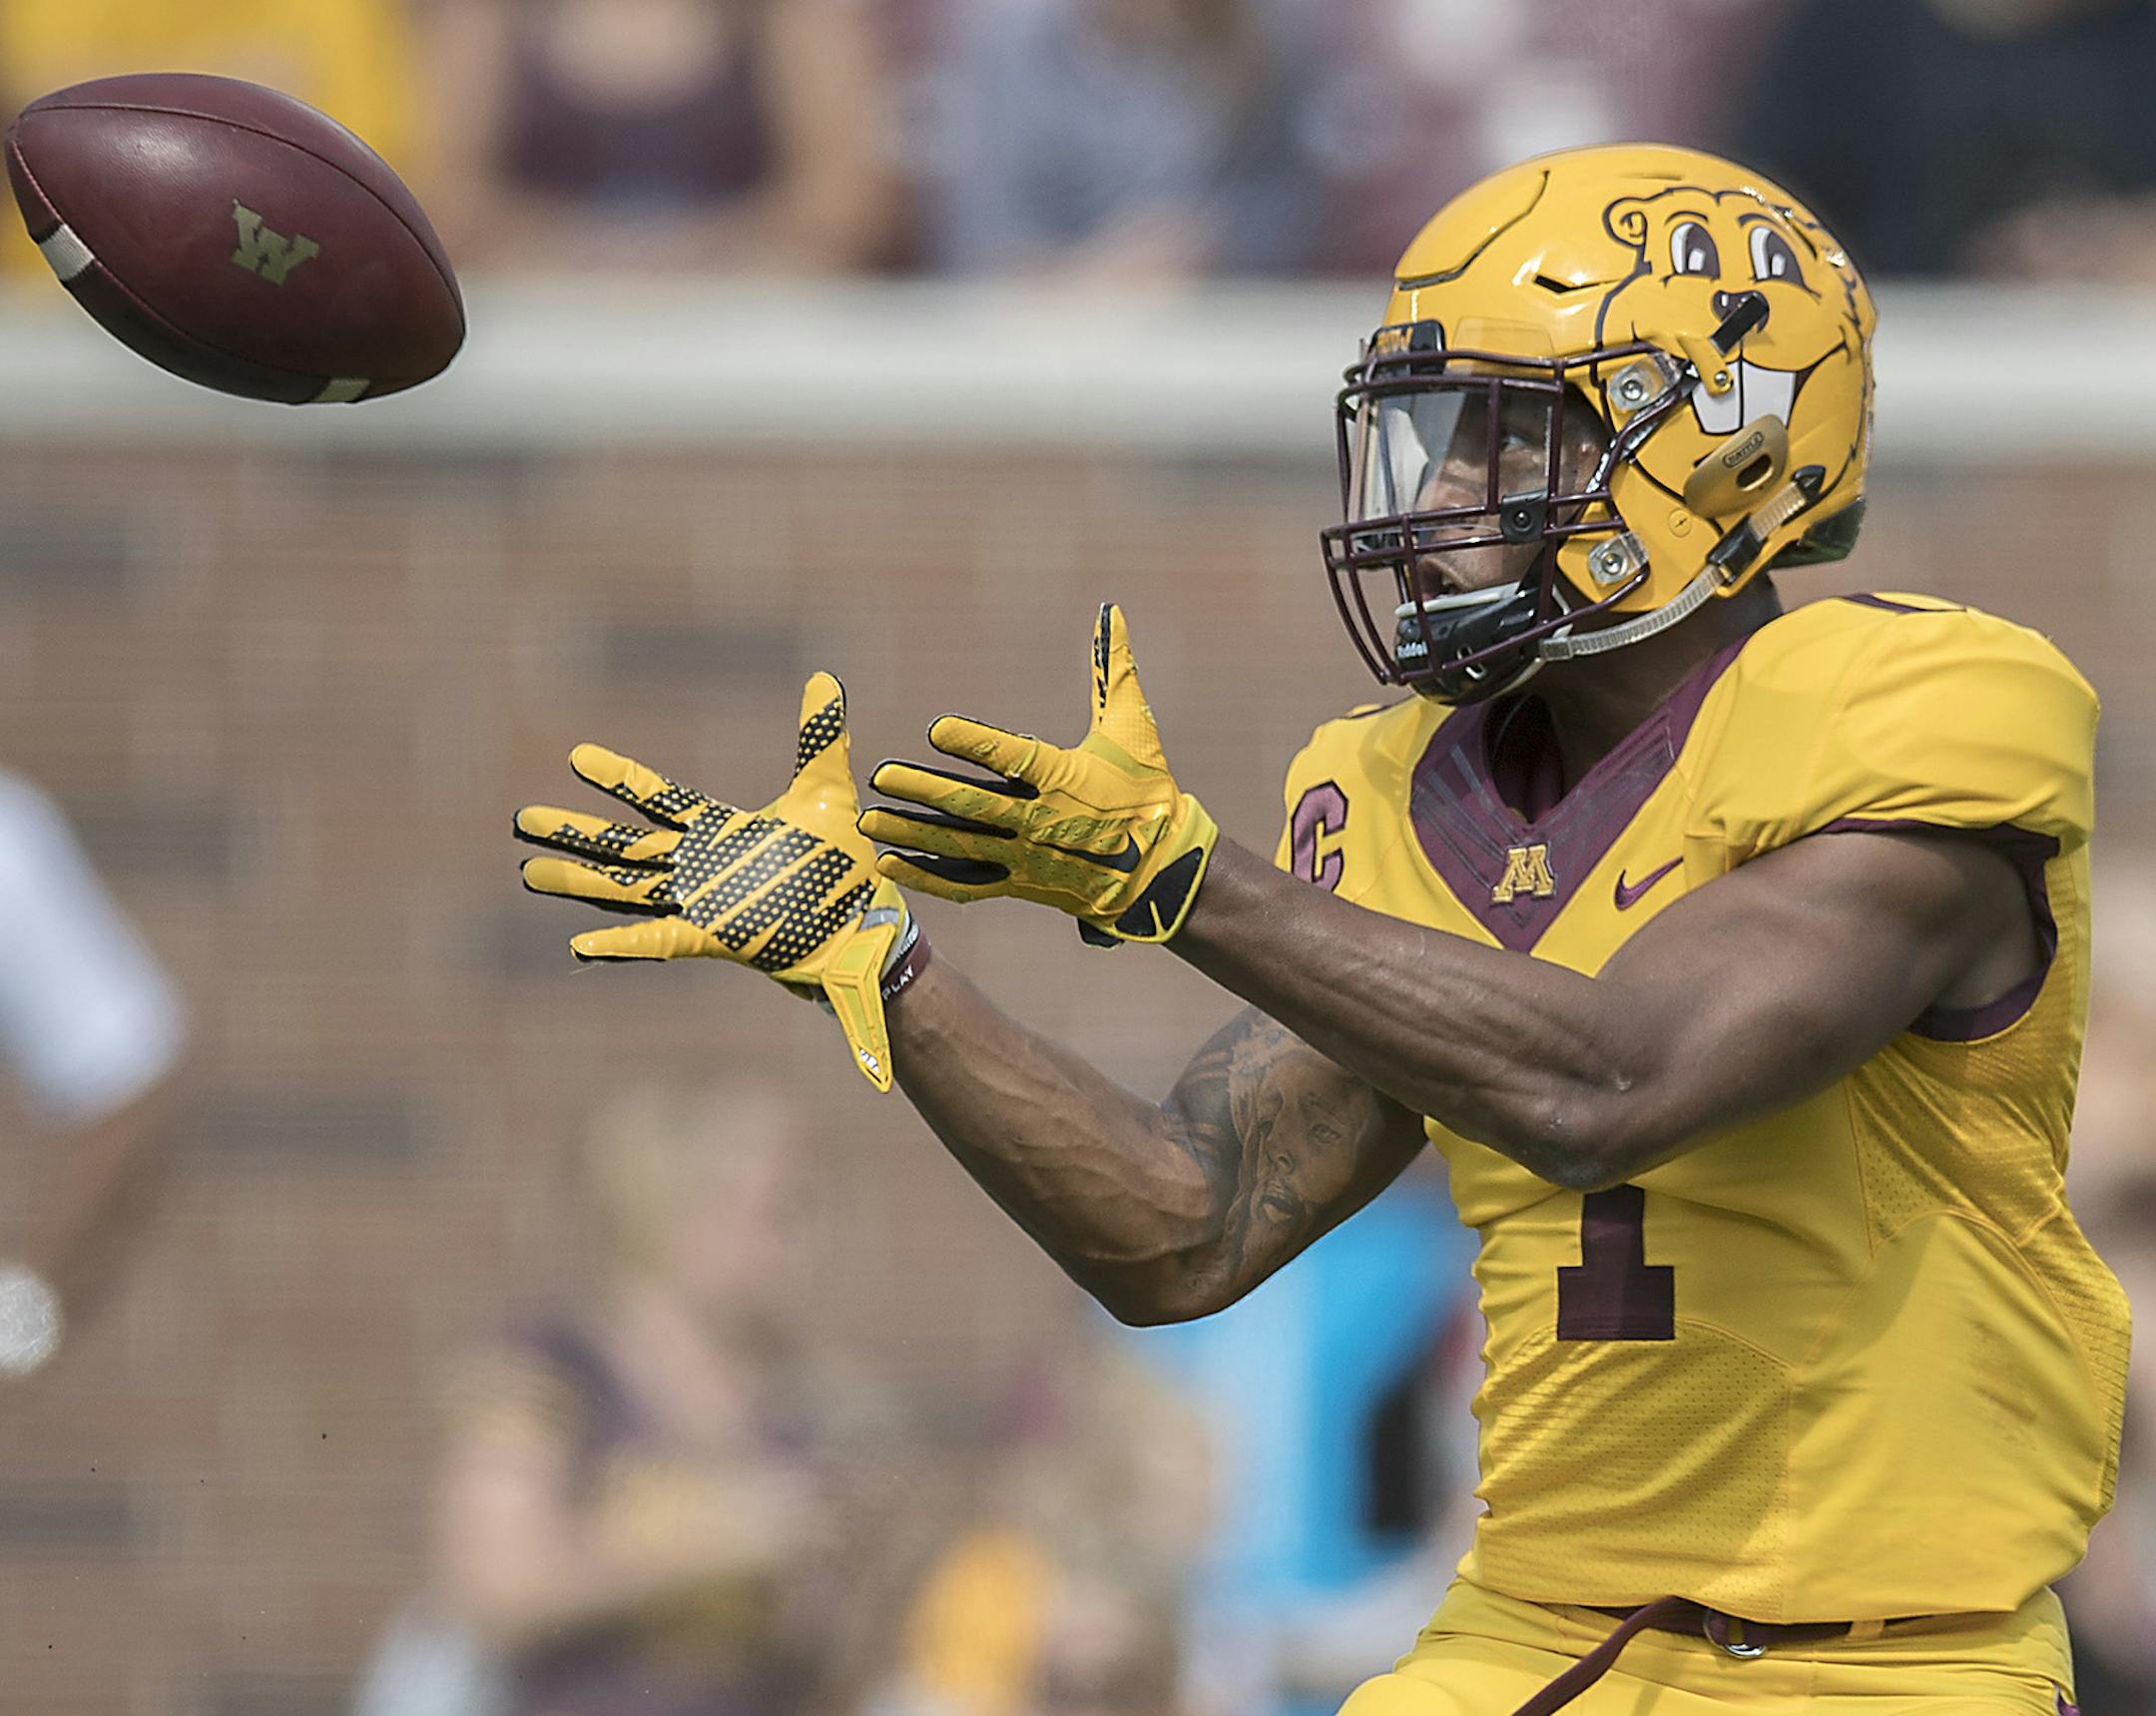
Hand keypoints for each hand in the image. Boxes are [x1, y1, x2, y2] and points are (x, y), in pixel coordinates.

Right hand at [516, 673, 910, 1090]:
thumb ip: (821, 738)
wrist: (862, 924)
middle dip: (574, 830)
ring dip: (578, 882)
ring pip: (626, 889)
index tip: (577, 755)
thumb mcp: (828, 793)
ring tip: (529, 871)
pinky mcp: (713, 938)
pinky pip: (656, 940)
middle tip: (522, 818)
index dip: (619, 778)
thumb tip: (826, 679)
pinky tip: (578, 944)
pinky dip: (619, 943)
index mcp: (719, 829)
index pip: (658, 797)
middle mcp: (699, 865)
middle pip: (624, 844)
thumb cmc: (842, 863)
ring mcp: (701, 902)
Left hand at [860, 604, 1216, 943]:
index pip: (1013, 757)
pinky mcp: (1021, 883)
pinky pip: (968, 884)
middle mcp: (1042, 819)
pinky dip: (929, 877)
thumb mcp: (1132, 727)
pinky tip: (892, 864)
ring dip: (913, 833)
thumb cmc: (1146, 789)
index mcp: (1066, 776)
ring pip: (962, 845)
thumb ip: (1114, 669)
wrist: (1161, 870)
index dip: (974, 744)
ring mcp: (1028, 856)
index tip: (936, 730)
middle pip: (974, 806)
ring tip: (869, 821)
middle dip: (925, 791)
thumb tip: (1113, 611)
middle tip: (882, 776)